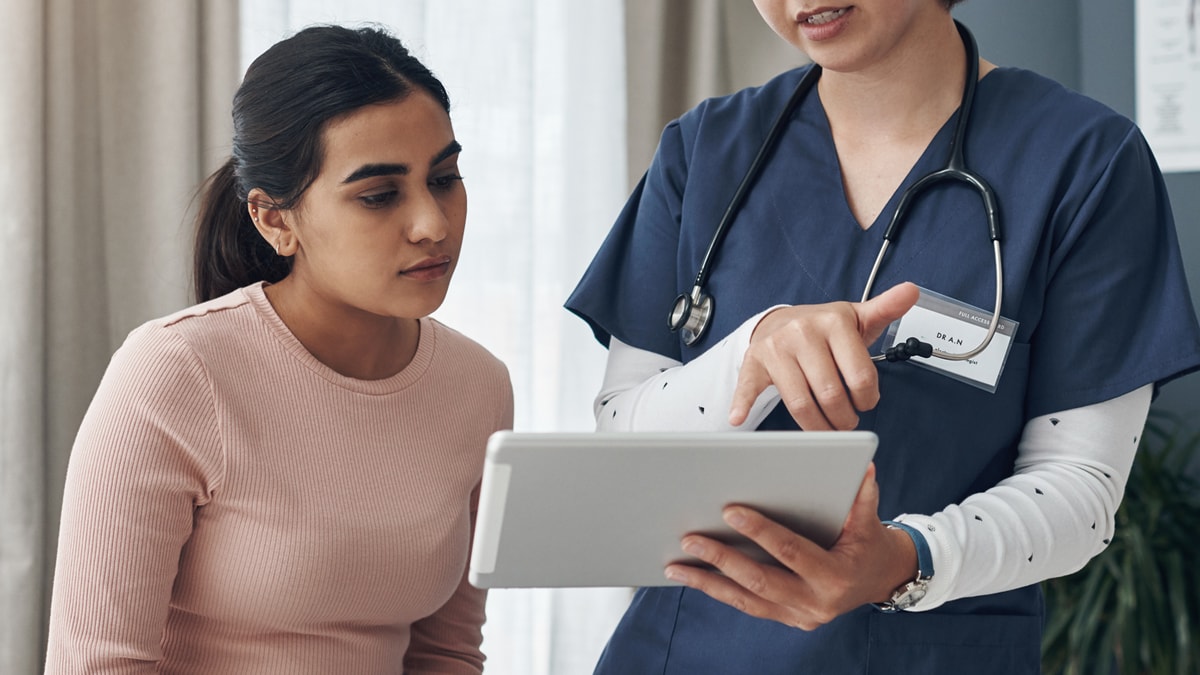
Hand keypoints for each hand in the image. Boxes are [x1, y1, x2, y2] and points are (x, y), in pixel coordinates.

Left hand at [663, 464, 917, 629]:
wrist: (881, 580)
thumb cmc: (869, 544)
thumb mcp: (869, 522)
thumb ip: (863, 497)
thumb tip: (863, 465)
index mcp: (834, 576)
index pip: (790, 551)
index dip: (760, 531)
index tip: (729, 511)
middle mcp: (815, 602)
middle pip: (759, 580)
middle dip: (721, 559)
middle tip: (689, 538)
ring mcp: (799, 615)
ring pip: (746, 599)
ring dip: (708, 582)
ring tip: (675, 566)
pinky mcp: (787, 618)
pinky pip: (748, 605)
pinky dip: (719, 591)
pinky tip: (694, 577)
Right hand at [729, 282, 919, 429]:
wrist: (782, 321)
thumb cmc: (824, 327)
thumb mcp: (857, 317)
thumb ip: (886, 309)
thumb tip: (912, 291)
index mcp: (833, 322)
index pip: (860, 377)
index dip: (867, 399)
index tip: (866, 402)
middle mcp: (803, 332)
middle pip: (831, 394)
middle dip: (844, 419)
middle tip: (846, 422)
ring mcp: (776, 348)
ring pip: (800, 403)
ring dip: (817, 427)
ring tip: (826, 429)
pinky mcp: (754, 362)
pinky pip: (749, 387)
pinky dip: (742, 405)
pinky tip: (739, 418)